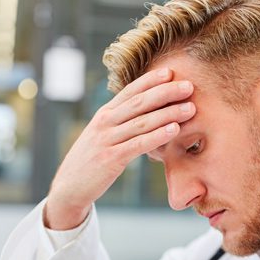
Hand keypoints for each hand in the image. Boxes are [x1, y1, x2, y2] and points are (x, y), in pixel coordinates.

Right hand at [45, 67, 195, 229]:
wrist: (69, 187)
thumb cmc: (91, 161)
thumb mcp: (103, 136)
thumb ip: (121, 123)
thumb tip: (146, 114)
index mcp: (104, 114)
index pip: (129, 91)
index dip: (150, 80)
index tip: (171, 72)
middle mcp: (105, 122)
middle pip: (139, 102)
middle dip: (165, 92)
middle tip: (189, 86)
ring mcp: (107, 140)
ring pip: (142, 122)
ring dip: (168, 113)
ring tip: (190, 108)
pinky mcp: (111, 158)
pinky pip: (139, 144)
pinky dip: (158, 136)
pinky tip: (175, 130)